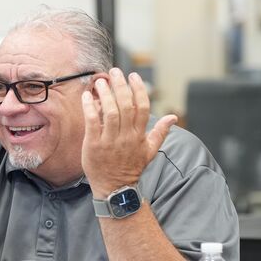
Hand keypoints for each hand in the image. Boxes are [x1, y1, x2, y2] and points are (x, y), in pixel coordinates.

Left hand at [80, 68, 175, 196]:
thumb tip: (174, 117)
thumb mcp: (149, 151)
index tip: (133, 76)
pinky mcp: (94, 145)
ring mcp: (110, 141)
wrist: (115, 188)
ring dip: (106, 94)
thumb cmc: (131, 168)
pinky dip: (89, 108)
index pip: (143, 107)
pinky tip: (87, 97)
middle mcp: (126, 136)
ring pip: (110, 112)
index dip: (139, 89)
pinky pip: (92, 122)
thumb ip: (160, 132)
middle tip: (115, 72)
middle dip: (121, 86)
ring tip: (101, 81)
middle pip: (126, 106)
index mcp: (140, 135)